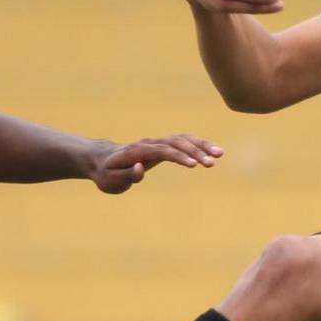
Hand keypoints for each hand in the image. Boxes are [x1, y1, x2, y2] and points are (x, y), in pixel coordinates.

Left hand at [85, 133, 223, 193]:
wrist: (101, 159)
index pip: (162, 151)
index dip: (178, 156)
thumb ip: (127, 175)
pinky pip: (182, 142)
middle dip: (195, 151)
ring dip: (201, 145)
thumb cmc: (106, 173)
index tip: (194, 165)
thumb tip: (141, 168)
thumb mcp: (111, 181)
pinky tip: (212, 153)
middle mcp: (149, 143)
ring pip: (182, 139)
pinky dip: (198, 145)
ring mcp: (156, 143)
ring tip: (220, 154)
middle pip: (176, 142)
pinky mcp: (162, 146)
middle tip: (212, 163)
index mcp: (137, 151)